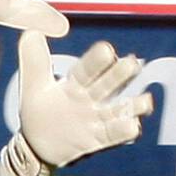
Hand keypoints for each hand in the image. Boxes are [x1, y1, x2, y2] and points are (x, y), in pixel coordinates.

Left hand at [0, 32, 152, 175]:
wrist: (37, 144)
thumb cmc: (39, 110)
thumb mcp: (34, 84)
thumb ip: (34, 60)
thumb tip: (32, 31)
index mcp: (76, 82)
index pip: (87, 69)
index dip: (96, 60)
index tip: (106, 50)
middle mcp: (91, 98)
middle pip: (108, 84)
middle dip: (119, 75)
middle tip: (131, 64)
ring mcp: (97, 118)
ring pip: (119, 109)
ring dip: (132, 104)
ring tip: (143, 101)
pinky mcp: (98, 138)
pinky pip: (114, 135)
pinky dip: (123, 130)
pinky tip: (131, 126)